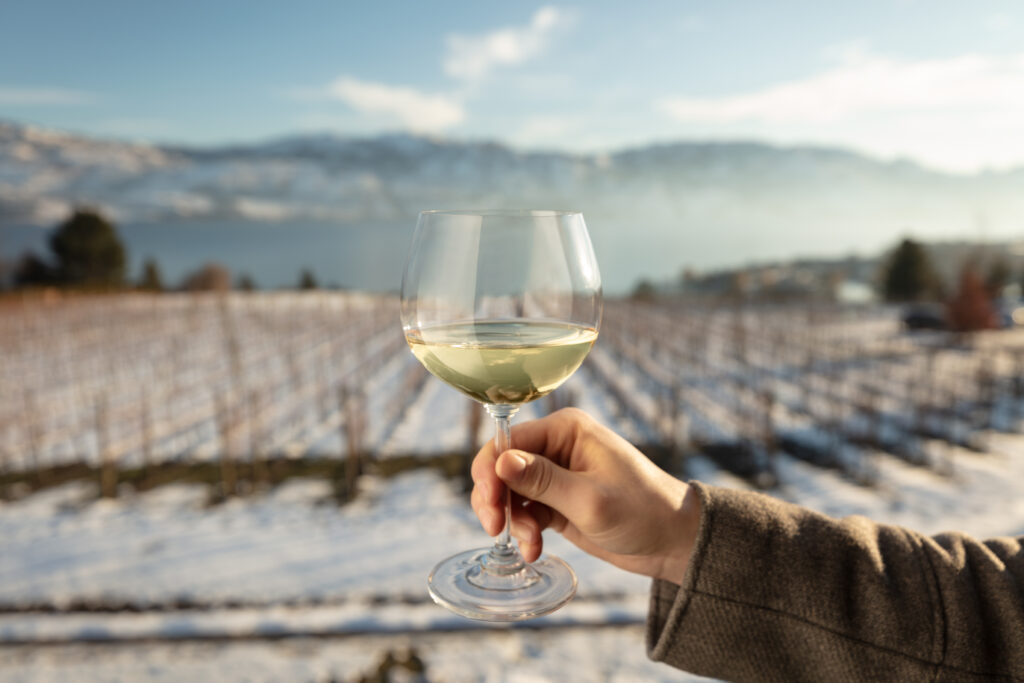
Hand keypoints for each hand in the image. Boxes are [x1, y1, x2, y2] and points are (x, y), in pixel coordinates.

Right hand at [470, 407, 700, 584]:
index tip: (489, 504)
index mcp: (566, 430)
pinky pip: (524, 511)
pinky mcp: (557, 501)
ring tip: (529, 543)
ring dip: (511, 519)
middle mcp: (557, 446)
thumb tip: (500, 461)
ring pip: (508, 491)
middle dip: (495, 498)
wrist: (673, 541)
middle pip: (501, 465)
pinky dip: (523, 530)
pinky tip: (534, 549)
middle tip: (496, 528)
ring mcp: (556, 474)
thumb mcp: (589, 499)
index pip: (509, 440)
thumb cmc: (643, 512)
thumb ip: (542, 480)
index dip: (490, 470)